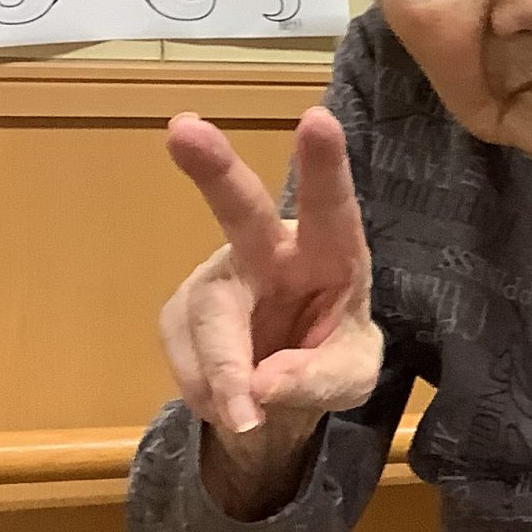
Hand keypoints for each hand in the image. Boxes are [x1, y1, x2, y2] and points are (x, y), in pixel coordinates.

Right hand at [160, 107, 382, 447]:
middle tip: (184, 129)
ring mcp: (218, 277)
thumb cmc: (333, 360)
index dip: (325, 164)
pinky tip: (230, 400)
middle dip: (213, 168)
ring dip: (228, 376)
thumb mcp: (350, 379)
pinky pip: (187, 359)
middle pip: (238, 208)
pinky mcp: (181, 312)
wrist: (283, 394)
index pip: (332, 207)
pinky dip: (210, 392)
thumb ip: (318, 378)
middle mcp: (270, 250)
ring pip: (209, 321)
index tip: (317, 119)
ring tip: (251, 412)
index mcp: (331, 252)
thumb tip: (259, 388)